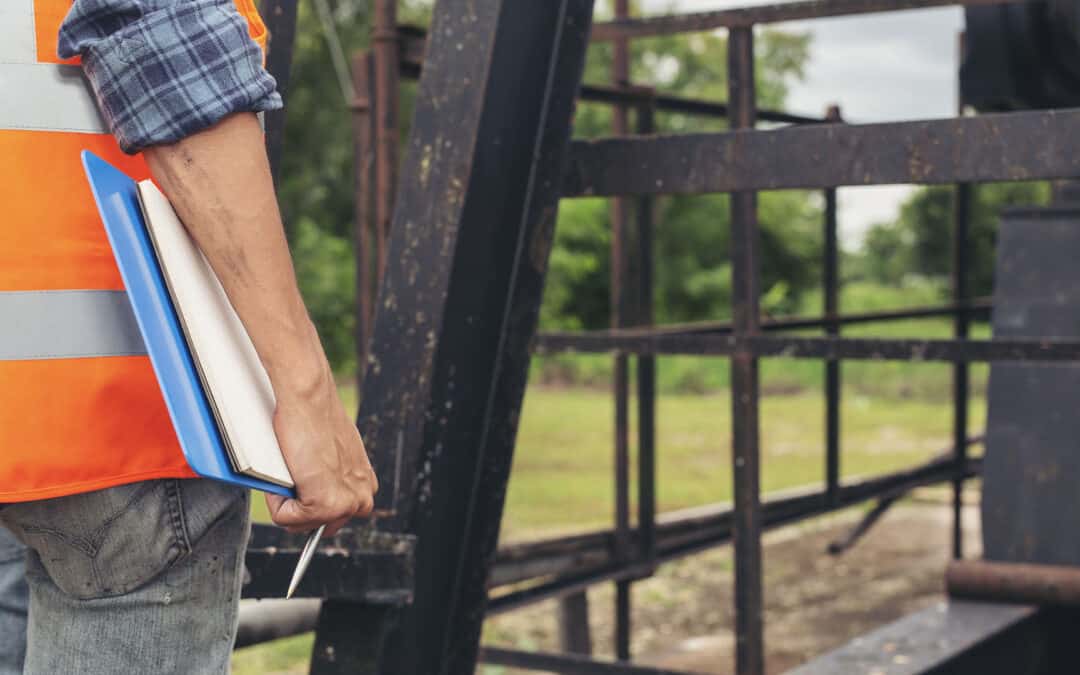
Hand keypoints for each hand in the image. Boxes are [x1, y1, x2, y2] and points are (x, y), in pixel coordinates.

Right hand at [264, 366, 377, 534]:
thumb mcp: (333, 453)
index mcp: (364, 486)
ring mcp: (345, 503)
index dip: (309, 500)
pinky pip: (286, 519)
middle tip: (295, 476)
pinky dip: (277, 500)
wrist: (310, 400)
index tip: (304, 479)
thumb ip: (332, 475)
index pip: (334, 517)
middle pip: (319, 526)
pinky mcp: (326, 504)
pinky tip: (289, 472)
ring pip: (302, 525)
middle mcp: (361, 497)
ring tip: (293, 471)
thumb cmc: (315, 419)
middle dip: (300, 508)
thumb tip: (314, 485)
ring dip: (288, 504)